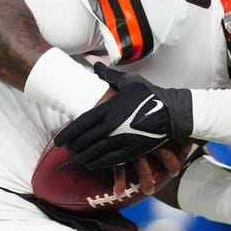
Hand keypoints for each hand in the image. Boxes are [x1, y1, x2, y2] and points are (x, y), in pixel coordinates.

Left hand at [52, 62, 192, 167]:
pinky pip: (110, 160)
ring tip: (76, 157)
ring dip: (83, 155)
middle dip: (74, 145)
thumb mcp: (130, 82)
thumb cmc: (151, 95)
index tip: (59, 139)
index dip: (68, 133)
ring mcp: (121, 140)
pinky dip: (98, 163)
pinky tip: (91, 163)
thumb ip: (110, 77)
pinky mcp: (131, 151)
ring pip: (95, 151)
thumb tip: (97, 66)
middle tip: (66, 148)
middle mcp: (112, 126)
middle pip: (85, 139)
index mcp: (109, 109)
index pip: (82, 123)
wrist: (171, 113)